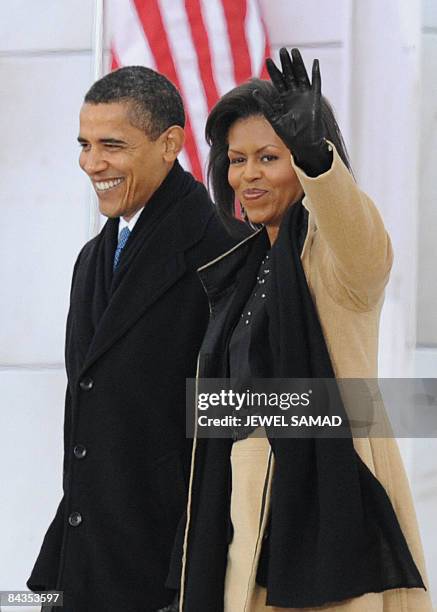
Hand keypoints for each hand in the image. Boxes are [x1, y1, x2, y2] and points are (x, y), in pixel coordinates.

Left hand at [254, 48, 331, 175]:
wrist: (303, 145)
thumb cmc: (289, 136)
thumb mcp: (274, 119)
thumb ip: (266, 106)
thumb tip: (255, 93)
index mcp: (284, 100)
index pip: (278, 81)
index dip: (274, 71)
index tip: (268, 60)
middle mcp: (294, 96)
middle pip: (290, 75)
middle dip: (286, 63)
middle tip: (282, 50)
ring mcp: (305, 96)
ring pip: (301, 76)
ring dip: (298, 64)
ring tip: (294, 52)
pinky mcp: (315, 99)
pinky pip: (316, 84)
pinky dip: (316, 74)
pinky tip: (314, 63)